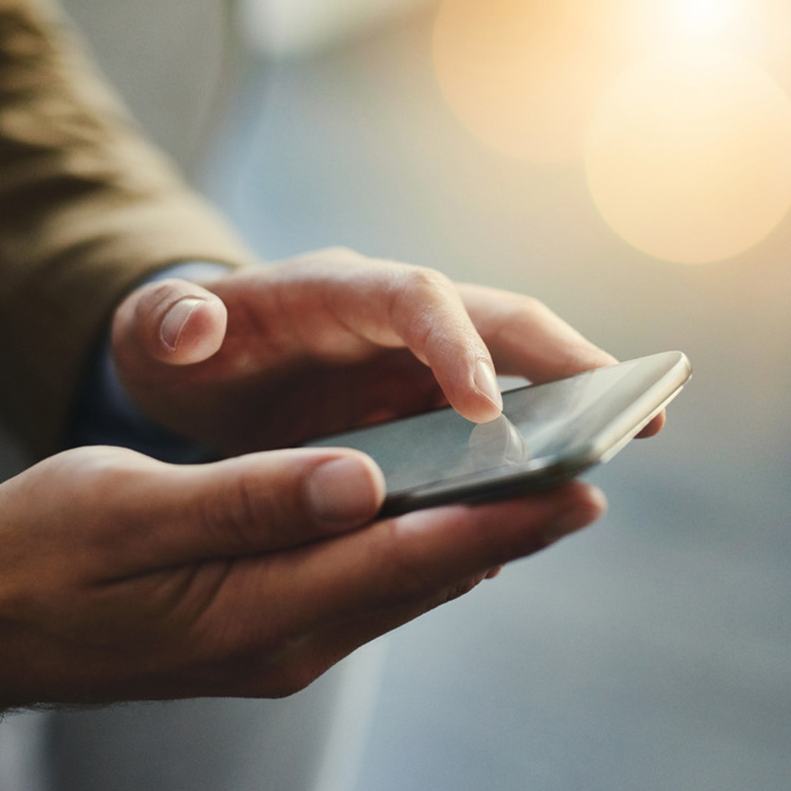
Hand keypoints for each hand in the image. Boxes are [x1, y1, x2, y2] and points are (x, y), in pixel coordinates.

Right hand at [0, 445, 604, 722]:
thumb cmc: (40, 555)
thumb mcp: (129, 511)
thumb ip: (249, 502)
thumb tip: (360, 480)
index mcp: (256, 609)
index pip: (403, 556)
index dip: (496, 520)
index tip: (576, 488)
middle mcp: (286, 638)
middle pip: (423, 575)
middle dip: (512, 531)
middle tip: (592, 483)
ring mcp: (279, 641)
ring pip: (402, 583)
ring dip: (476, 540)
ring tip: (544, 497)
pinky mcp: (266, 627)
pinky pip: (366, 586)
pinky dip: (419, 549)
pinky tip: (450, 521)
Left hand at [109, 248, 664, 454]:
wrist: (197, 366)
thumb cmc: (177, 347)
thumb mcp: (154, 334)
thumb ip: (166, 324)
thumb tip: (190, 324)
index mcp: (336, 290)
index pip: (415, 299)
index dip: (457, 346)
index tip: (489, 410)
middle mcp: (395, 314)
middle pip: (498, 320)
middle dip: (568, 358)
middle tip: (636, 408)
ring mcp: (419, 359)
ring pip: (516, 369)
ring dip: (575, 399)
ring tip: (633, 438)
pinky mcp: (428, 402)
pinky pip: (495, 422)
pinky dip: (528, 450)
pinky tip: (552, 499)